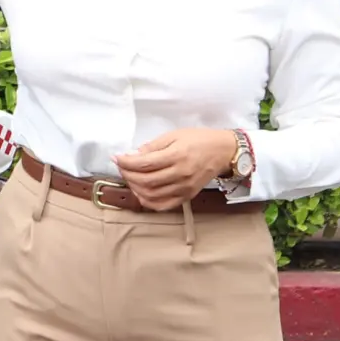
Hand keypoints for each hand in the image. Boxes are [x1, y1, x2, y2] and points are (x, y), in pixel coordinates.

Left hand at [111, 129, 241, 208]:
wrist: (223, 152)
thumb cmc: (199, 140)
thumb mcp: (174, 135)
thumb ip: (153, 146)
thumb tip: (134, 155)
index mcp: (177, 155)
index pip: (144, 164)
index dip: (126, 162)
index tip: (117, 158)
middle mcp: (180, 174)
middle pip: (146, 181)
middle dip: (127, 175)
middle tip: (122, 167)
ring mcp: (184, 187)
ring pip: (152, 195)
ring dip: (135, 188)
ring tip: (130, 178)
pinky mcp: (187, 196)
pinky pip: (164, 205)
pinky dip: (148, 202)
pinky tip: (141, 193)